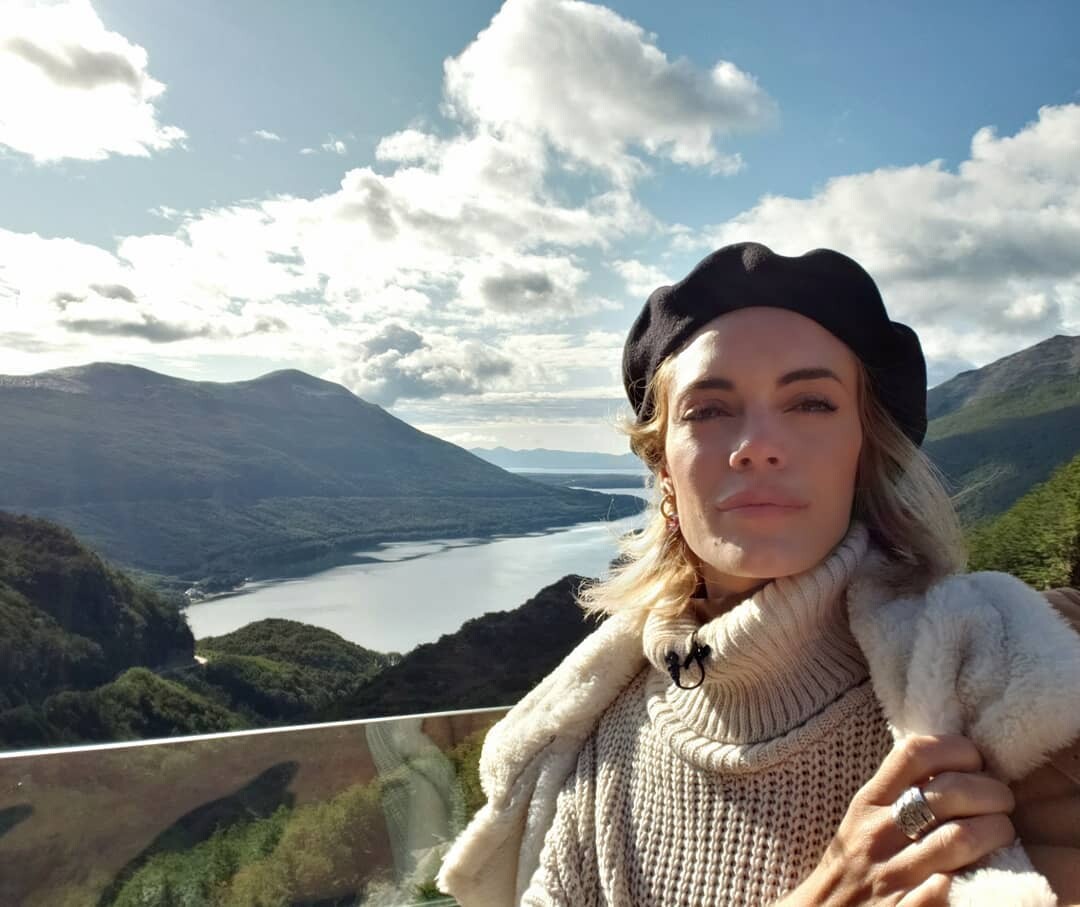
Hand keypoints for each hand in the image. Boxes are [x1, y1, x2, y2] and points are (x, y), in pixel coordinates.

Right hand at [777, 734, 1016, 905]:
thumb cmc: (851, 869)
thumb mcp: (861, 821)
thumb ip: (895, 794)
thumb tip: (950, 767)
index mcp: (867, 804)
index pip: (914, 754)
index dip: (957, 750)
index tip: (976, 760)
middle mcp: (878, 835)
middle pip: (948, 793)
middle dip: (992, 792)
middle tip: (1002, 801)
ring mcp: (893, 876)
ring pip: (961, 839)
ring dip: (997, 832)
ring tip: (1003, 833)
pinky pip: (954, 887)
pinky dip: (978, 876)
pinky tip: (988, 872)